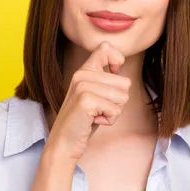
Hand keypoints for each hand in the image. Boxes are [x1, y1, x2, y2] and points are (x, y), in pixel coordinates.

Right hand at [44, 41, 130, 163]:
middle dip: (118, 101)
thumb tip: (121, 67)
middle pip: (125, 82)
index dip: (118, 61)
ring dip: (113, 112)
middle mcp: (82, 74)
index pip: (106, 48)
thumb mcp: (94, 94)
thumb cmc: (84, 120)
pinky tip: (93, 121)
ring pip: (122, 97)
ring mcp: (82, 86)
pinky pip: (116, 110)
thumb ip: (105, 79)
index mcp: (84, 70)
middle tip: (98, 108)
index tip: (112, 76)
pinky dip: (109, 120)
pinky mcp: (86, 101)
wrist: (64, 142)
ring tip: (95, 114)